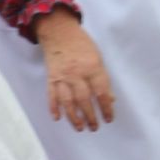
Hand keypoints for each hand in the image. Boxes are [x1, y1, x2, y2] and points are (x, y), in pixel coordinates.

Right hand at [34, 9, 114, 130]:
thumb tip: (109, 99)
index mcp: (92, 68)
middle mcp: (77, 74)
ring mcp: (62, 76)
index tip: (108, 118)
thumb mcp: (98, 58)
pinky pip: (52, 95)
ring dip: (73, 116)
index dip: (106, 108)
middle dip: (90, 116)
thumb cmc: (82, 44)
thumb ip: (102, 78)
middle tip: (94, 127)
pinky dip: (54, 107)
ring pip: (67, 101)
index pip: (101, 92)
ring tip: (79, 127)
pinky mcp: (51, 77)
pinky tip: (57, 117)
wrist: (59, 31)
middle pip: (84, 100)